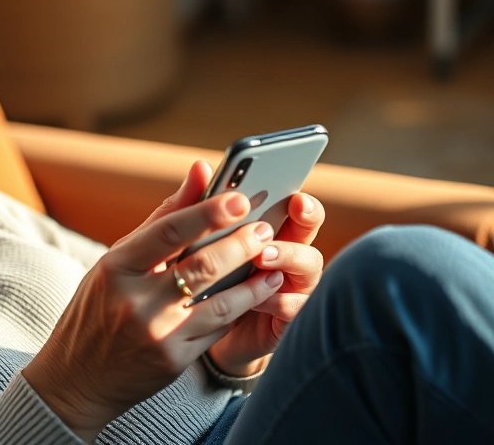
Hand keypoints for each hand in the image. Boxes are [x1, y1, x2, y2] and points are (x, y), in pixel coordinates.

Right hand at [22, 163, 283, 441]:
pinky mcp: (173, 360)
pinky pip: (218, 328)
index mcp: (115, 267)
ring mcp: (156, 333)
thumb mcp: (117, 261)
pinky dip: (242, 307)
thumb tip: (201, 172)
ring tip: (274, 261)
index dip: (207, 212)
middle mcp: (134, 300)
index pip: (168, 231)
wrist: (76, 377)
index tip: (239, 198)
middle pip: (200, 265)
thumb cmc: (97, 308)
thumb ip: (162, 219)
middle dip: (240, 244)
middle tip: (265, 228)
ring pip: (218, 300)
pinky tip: (259, 291)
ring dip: (252, 279)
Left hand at [206, 193, 325, 376]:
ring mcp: (291, 285)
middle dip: (300, 223)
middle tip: (278, 221)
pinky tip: (256, 299)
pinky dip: (274, 300)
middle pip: (308, 231)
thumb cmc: (195, 278)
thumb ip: (195, 206)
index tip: (296, 197)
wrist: (190, 332)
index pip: (296, 207)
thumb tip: (199, 166)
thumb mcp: (189, 241)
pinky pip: (292, 307)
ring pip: (307, 266)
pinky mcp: (285, 319)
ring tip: (261, 256)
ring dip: (286, 257)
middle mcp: (287, 252)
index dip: (302, 202)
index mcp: (269, 228)